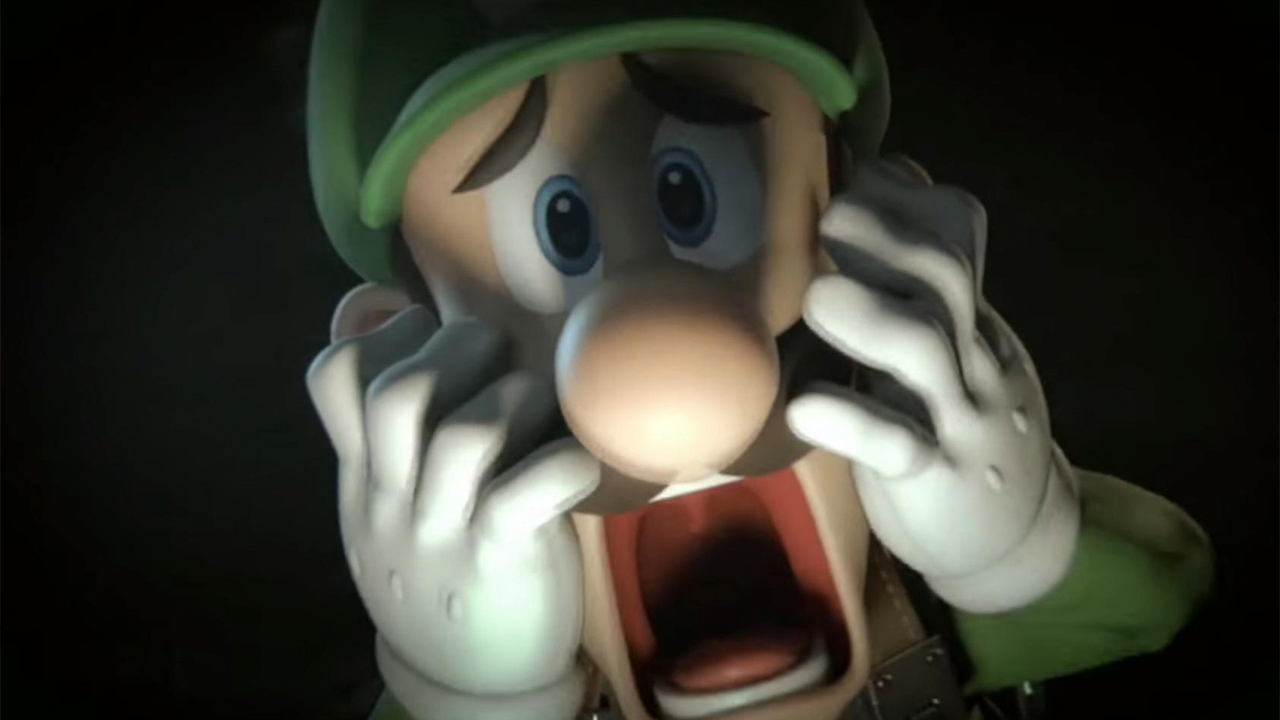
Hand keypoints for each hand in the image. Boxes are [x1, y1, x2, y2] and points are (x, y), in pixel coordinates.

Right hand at [306, 309, 598, 717]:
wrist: (465, 680)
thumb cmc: (444, 570)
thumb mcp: (399, 506)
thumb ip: (398, 438)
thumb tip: (405, 334)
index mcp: (364, 476)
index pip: (335, 377)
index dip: (386, 335)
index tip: (434, 333)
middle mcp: (391, 500)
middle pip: (398, 394)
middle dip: (457, 349)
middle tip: (498, 355)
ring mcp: (441, 534)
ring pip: (464, 435)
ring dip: (515, 398)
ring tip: (540, 404)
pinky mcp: (498, 561)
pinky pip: (524, 496)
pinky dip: (562, 463)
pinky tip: (580, 460)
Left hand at [786, 160, 1079, 612]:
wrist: (1018, 532)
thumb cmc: (956, 420)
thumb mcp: (949, 343)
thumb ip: (916, 276)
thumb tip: (885, 173)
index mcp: (965, 316)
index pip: (958, 237)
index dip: (910, 204)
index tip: (856, 181)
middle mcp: (967, 354)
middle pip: (945, 281)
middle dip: (890, 242)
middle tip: (831, 219)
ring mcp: (954, 417)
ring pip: (923, 355)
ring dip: (872, 318)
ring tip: (819, 296)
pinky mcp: (932, 478)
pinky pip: (898, 447)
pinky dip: (853, 424)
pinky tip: (805, 408)